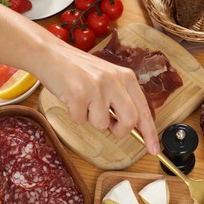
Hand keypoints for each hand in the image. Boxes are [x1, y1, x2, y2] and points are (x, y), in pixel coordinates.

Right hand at [36, 42, 159, 154]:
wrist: (49, 53)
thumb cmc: (78, 70)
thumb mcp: (107, 79)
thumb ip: (120, 99)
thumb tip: (130, 125)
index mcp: (126, 77)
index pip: (144, 110)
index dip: (150, 132)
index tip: (153, 148)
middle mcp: (115, 81)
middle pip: (130, 120)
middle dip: (120, 130)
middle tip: (110, 126)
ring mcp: (97, 87)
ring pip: (102, 124)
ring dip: (90, 119)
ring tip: (82, 101)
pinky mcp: (79, 94)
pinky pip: (80, 120)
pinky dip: (74, 115)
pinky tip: (70, 98)